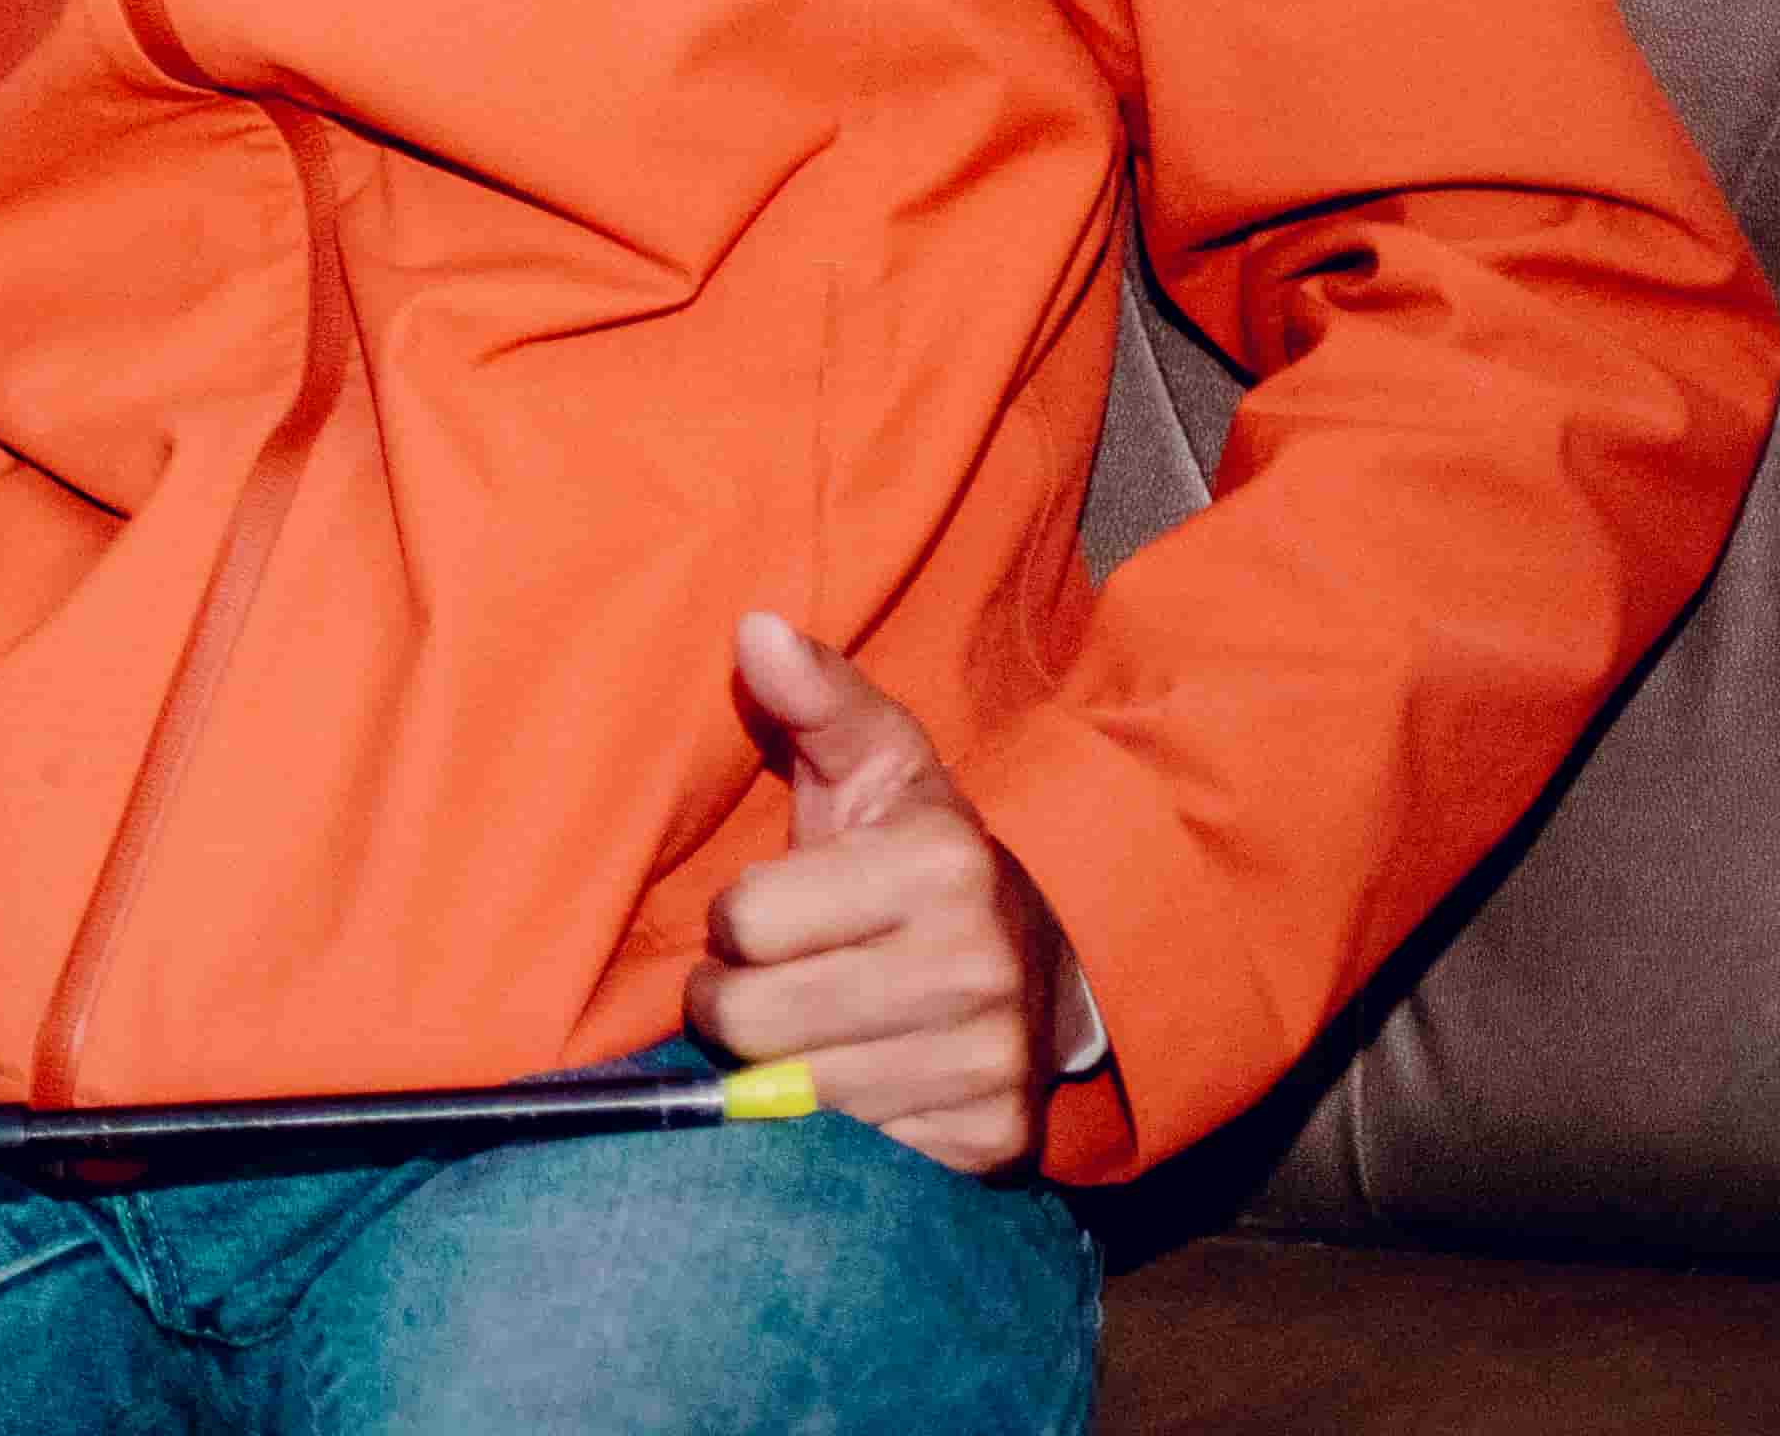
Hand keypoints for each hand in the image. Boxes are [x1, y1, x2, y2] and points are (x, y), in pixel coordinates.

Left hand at [685, 611, 1077, 1174]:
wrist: (1043, 963)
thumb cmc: (916, 855)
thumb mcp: (875, 765)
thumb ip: (816, 698)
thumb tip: (755, 629)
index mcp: (942, 867)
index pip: (744, 924)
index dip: (736, 921)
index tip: (770, 914)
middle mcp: (979, 971)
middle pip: (756, 1022)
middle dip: (735, 1002)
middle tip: (772, 980)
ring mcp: (991, 1066)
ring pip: (793, 1095)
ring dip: (775, 1068)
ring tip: (811, 1025)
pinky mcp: (991, 1146)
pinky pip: (852, 1150)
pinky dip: (836, 1124)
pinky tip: (863, 1076)